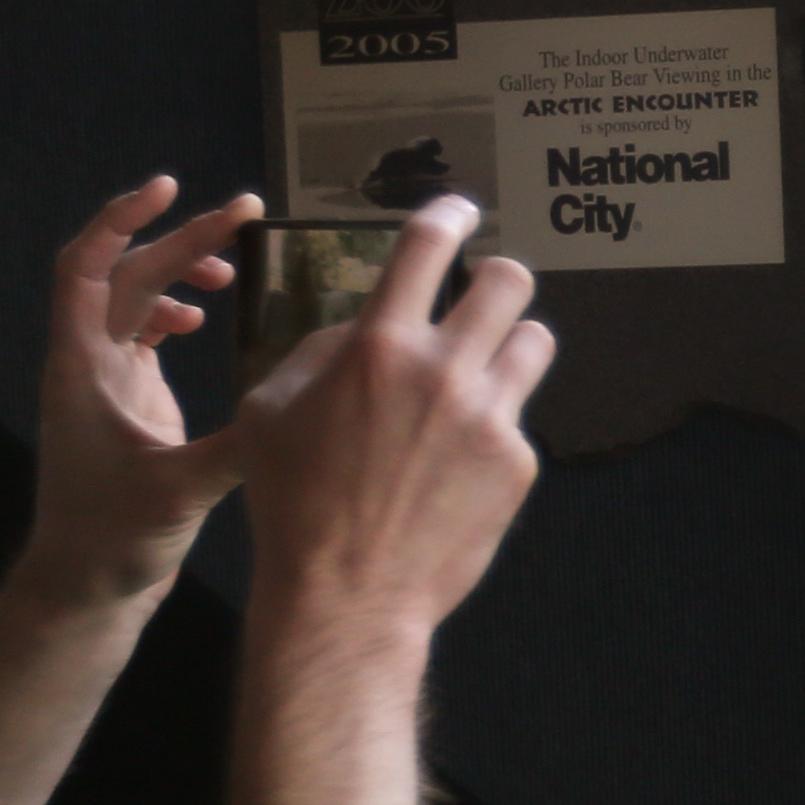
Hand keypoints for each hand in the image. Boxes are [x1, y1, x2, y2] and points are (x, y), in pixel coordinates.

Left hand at [21, 181, 259, 606]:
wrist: (85, 585)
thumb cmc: (112, 538)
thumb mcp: (180, 491)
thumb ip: (239, 447)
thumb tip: (304, 404)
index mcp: (82, 366)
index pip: (85, 266)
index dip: (121, 218)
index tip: (169, 187)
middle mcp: (87, 362)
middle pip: (126, 273)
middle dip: (180, 238)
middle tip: (243, 213)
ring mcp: (105, 380)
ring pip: (136, 300)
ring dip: (179, 271)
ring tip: (232, 264)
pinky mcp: (126, 401)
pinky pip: (143, 333)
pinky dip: (173, 311)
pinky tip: (209, 318)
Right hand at [227, 199, 554, 636]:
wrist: (346, 594)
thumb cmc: (292, 502)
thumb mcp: (271, 410)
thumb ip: (320, 351)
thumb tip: (364, 323)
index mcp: (379, 346)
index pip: (427, 247)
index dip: (449, 215)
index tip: (460, 210)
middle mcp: (444, 370)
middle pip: (509, 281)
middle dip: (498, 278)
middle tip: (483, 295)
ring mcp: (490, 417)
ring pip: (534, 342)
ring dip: (510, 344)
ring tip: (482, 370)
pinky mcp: (517, 464)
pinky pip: (519, 418)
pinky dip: (495, 424)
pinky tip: (459, 460)